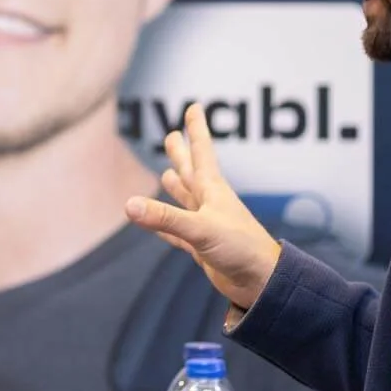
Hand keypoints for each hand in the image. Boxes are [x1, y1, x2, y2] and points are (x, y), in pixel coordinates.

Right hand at [124, 102, 281, 311]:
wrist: (261, 282)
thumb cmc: (241, 249)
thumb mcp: (201, 230)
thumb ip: (165, 218)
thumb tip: (129, 205)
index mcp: (213, 190)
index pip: (201, 152)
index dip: (196, 130)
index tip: (194, 107)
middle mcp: (210, 203)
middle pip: (191, 171)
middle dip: (182, 153)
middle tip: (172, 135)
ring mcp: (206, 224)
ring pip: (186, 200)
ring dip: (177, 186)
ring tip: (168, 173)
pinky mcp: (202, 246)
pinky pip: (179, 232)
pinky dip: (167, 226)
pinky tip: (158, 224)